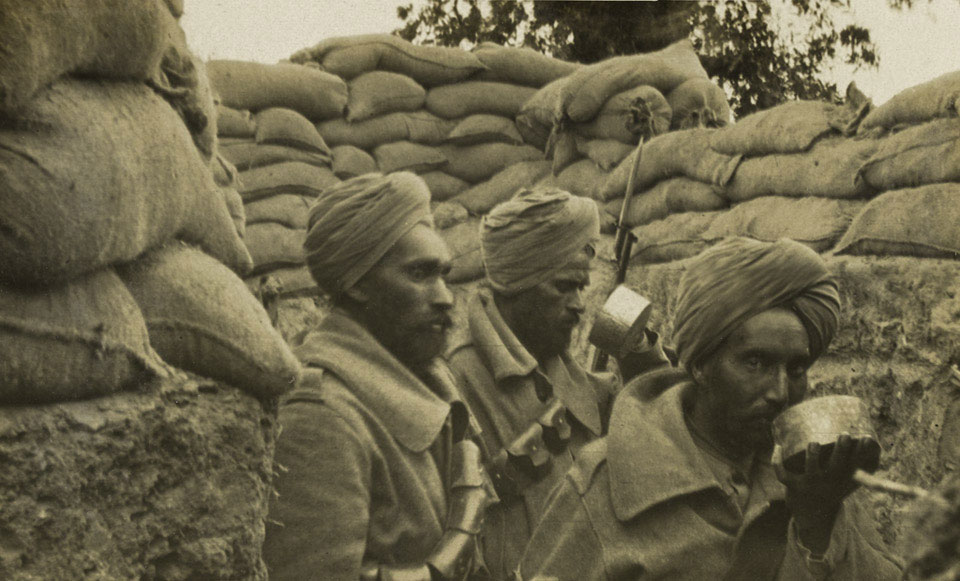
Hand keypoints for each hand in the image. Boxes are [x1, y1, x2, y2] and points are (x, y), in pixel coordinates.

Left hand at [773, 434, 876, 553]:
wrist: (813, 513)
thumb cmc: (831, 486)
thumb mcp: (847, 479)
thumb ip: (858, 462)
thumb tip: (871, 439)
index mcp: (843, 478)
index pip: (856, 464)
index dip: (861, 451)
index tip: (865, 437)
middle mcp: (828, 481)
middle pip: (836, 466)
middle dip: (840, 451)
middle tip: (845, 434)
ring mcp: (811, 484)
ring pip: (811, 469)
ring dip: (812, 456)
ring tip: (814, 443)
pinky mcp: (793, 485)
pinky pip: (783, 475)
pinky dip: (777, 461)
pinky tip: (778, 446)